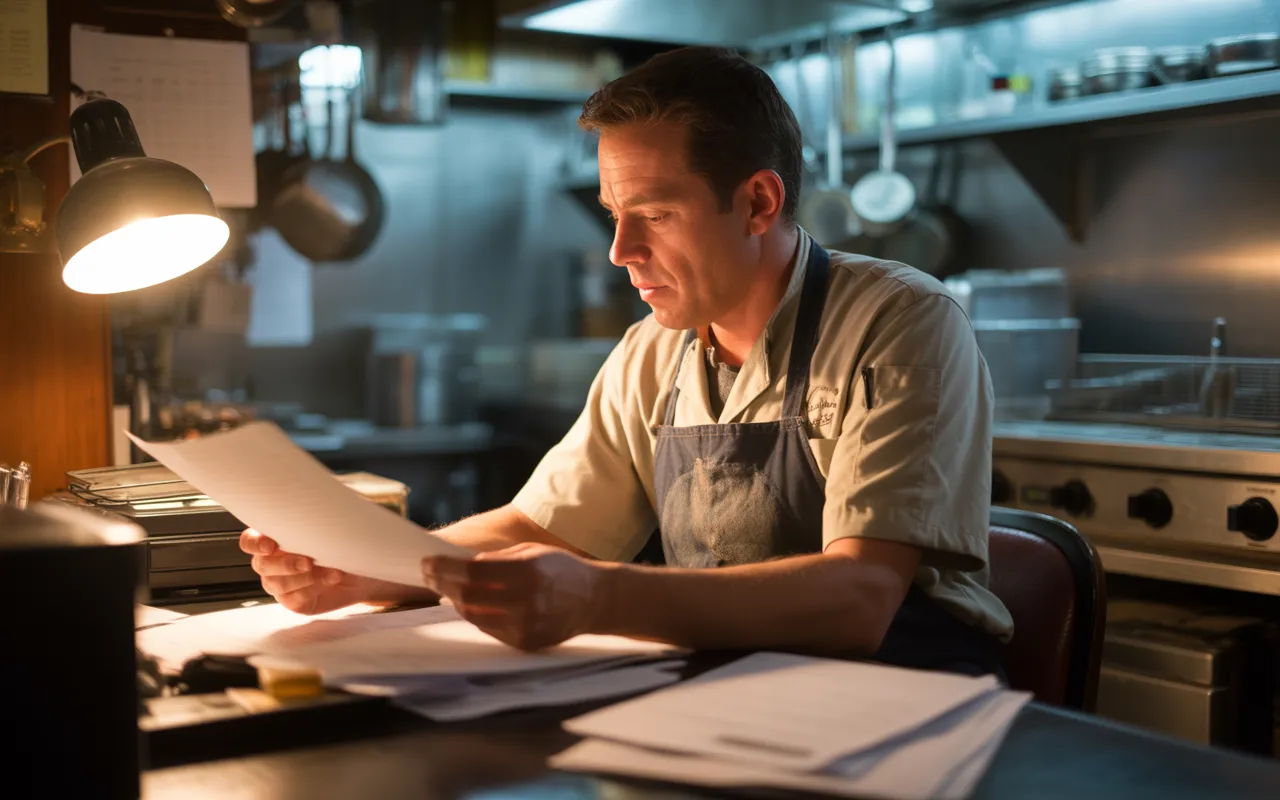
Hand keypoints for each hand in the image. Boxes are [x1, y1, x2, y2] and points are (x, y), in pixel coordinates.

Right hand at [240, 529, 368, 614]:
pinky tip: (330, 579)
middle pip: (262, 565)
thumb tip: (315, 520)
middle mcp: (271, 564)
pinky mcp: (293, 602)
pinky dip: (314, 588)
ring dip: (305, 577)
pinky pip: (295, 598)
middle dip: (285, 564)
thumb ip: (312, 527)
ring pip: (278, 584)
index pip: (249, 542)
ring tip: (329, 570)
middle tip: (308, 561)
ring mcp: (279, 585)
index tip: (270, 545)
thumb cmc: (338, 547)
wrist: (358, 573)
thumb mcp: (326, 532)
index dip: (254, 544)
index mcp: (272, 541)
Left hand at [421, 543, 603, 650]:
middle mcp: (527, 601)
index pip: (473, 572)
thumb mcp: (531, 552)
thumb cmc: (560, 569)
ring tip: (446, 587)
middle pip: (468, 596)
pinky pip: (487, 628)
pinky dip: (474, 614)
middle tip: (428, 575)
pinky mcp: (525, 642)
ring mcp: (526, 626)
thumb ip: (496, 560)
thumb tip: (457, 566)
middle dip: (441, 584)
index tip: (426, 563)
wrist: (593, 600)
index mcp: (529, 571)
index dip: (444, 568)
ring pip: (473, 615)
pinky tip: (468, 602)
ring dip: (454, 600)